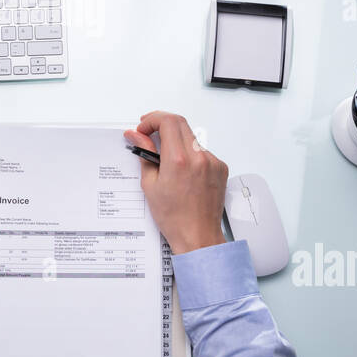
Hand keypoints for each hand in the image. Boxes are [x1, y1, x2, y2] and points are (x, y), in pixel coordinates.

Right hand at [125, 111, 228, 254]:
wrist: (198, 237)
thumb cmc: (175, 218)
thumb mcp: (150, 184)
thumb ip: (144, 154)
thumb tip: (136, 136)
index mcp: (179, 160)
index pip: (167, 121)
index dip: (152, 119)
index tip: (143, 128)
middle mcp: (199, 157)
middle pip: (180, 123)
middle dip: (162, 124)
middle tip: (149, 133)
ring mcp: (212, 162)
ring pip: (191, 137)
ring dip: (176, 140)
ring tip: (165, 158)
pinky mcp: (220, 168)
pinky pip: (202, 151)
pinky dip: (189, 153)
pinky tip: (182, 170)